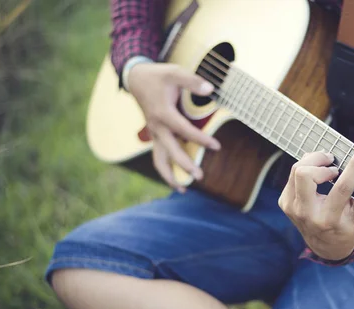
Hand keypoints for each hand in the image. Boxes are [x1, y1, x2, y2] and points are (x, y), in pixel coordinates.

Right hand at [128, 62, 220, 191]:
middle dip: (184, 165)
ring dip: (169, 176)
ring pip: (159, 160)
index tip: (216, 146)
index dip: (201, 139)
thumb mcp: (175, 72)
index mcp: (163, 113)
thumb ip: (192, 81)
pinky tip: (177, 181)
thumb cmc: (159, 77)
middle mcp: (157, 127)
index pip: (184, 130)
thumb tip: (210, 90)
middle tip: (200, 176)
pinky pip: (159, 158)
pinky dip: (166, 171)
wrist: (137, 79)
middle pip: (170, 152)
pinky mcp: (155, 137)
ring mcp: (154, 134)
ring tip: (182, 190)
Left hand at [278, 145, 353, 260]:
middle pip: (305, 174)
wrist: (325, 246)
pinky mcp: (284, 202)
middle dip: (320, 161)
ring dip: (313, 161)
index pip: (342, 188)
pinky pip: (292, 176)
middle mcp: (307, 214)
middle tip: (333, 161)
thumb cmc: (347, 227)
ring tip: (327, 164)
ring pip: (296, 171)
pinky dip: (306, 168)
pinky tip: (317, 173)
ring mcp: (292, 208)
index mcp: (329, 219)